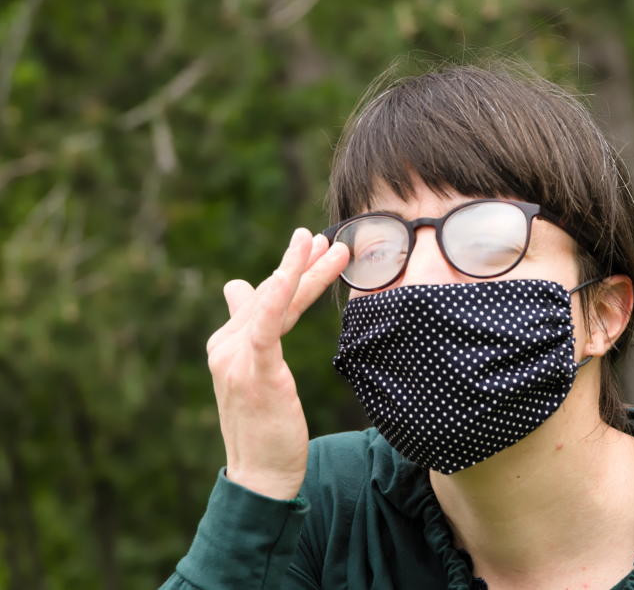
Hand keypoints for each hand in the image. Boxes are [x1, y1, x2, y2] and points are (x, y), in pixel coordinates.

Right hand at [205, 227, 348, 499]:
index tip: (311, 247)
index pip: (266, 300)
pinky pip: (267, 325)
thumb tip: (241, 289)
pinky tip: (294, 272)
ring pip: (276, 304)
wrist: (260, 475)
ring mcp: (235, 358)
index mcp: (227, 345)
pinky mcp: (254, 372)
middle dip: (300, 264)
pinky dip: (278, 295)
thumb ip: (252, 332)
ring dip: (303, 271)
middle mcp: (226, 346)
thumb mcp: (256, 374)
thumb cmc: (264, 426)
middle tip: (323, 237)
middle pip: (273, 296)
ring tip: (328, 246)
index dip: (290, 272)